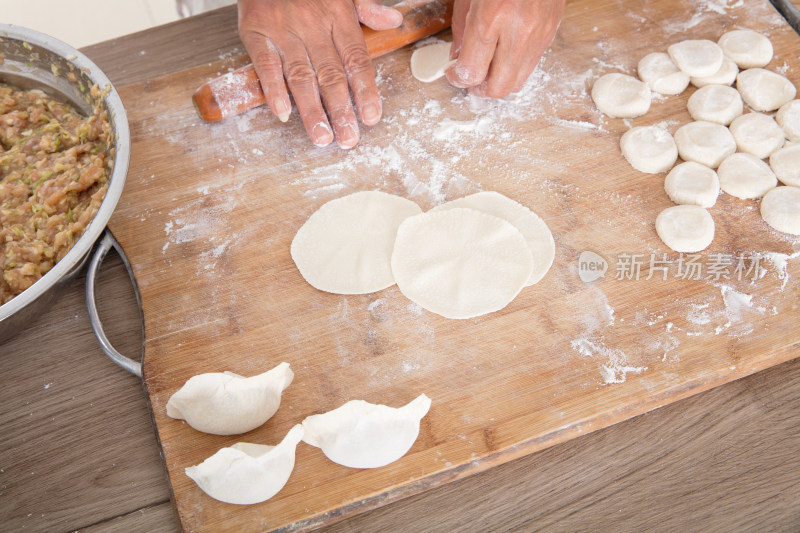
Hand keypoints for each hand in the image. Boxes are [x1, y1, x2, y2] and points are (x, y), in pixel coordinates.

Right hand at [237, 0, 402, 148]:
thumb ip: (367, 5)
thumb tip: (394, 20)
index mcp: (338, 15)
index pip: (356, 59)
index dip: (365, 90)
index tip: (370, 117)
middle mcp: (313, 25)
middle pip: (331, 75)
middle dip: (341, 110)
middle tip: (348, 139)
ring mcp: (283, 30)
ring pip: (301, 76)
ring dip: (312, 110)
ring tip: (321, 137)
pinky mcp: (256, 32)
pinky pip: (266, 65)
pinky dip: (274, 89)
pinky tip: (284, 113)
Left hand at [446, 0, 564, 97]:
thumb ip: (461, 29)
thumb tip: (457, 59)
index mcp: (492, 17)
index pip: (472, 72)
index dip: (458, 79)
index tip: (454, 74)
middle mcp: (519, 30)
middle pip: (499, 87)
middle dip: (481, 89)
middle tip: (471, 79)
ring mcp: (539, 33)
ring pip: (519, 81)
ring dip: (500, 80)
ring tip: (488, 67)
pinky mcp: (552, 31)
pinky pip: (532, 64)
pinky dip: (515, 66)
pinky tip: (505, 52)